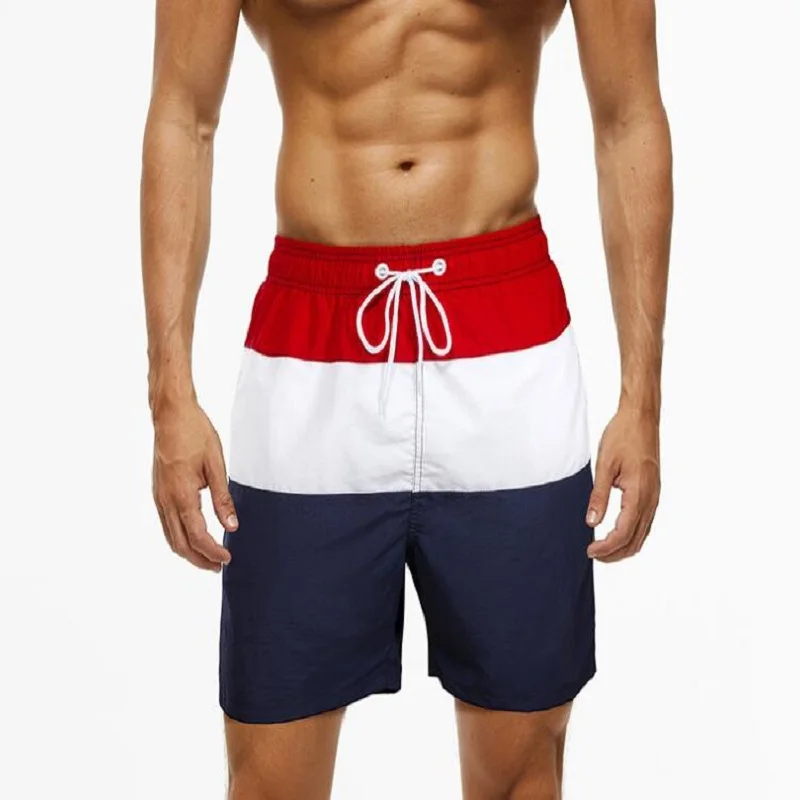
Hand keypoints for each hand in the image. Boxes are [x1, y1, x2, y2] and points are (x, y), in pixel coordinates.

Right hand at [152, 402, 237, 570]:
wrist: (171, 415)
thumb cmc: (195, 433)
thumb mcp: (216, 465)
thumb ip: (223, 498)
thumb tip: (232, 525)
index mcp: (182, 494)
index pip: (197, 535)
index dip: (212, 551)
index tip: (227, 558)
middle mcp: (166, 500)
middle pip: (180, 543)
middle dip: (199, 559)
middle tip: (219, 566)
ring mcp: (159, 497)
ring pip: (170, 536)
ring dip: (188, 551)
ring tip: (208, 557)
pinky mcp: (157, 492)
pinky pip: (166, 524)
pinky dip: (179, 538)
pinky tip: (192, 537)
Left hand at [586, 407, 660, 562]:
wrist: (641, 418)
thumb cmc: (623, 436)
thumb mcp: (605, 465)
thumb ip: (598, 496)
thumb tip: (591, 522)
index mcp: (639, 494)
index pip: (623, 533)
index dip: (606, 547)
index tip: (589, 551)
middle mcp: (651, 499)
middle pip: (636, 540)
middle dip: (615, 553)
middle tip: (593, 554)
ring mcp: (655, 496)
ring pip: (643, 534)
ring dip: (624, 546)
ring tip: (602, 548)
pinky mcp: (653, 492)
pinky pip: (646, 522)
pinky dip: (632, 534)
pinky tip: (617, 533)